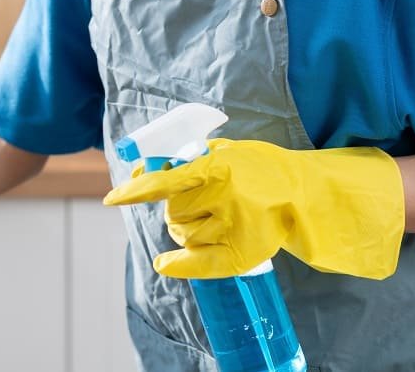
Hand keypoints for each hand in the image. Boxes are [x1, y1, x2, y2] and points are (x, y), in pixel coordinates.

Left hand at [103, 138, 403, 280]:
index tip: (112, 198)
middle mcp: (226, 197)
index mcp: (219, 167)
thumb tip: (140, 170)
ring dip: (186, 227)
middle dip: (176, 207)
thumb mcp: (223, 152)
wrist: (302, 193)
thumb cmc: (256, 170)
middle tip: (199, 201)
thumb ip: (184, 159)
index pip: (167, 180)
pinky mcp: (243, 252)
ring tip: (213, 217)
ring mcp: (234, 226)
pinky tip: (165, 263)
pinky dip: (180, 264)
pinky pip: (200, 263)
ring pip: (183, 233)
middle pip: (173, 211)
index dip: (137, 190)